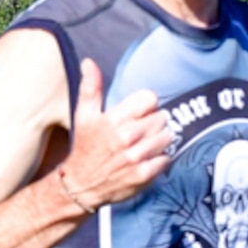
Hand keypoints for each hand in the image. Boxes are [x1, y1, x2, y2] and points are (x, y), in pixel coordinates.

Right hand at [58, 60, 173, 211]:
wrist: (81, 185)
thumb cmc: (85, 147)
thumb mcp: (84, 115)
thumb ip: (90, 88)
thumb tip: (89, 62)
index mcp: (114, 119)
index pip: (150, 98)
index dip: (146, 105)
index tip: (138, 114)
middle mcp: (127, 137)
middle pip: (162, 117)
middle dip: (153, 123)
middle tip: (140, 132)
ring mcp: (137, 157)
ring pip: (167, 137)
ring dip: (159, 141)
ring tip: (144, 146)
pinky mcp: (144, 174)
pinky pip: (167, 158)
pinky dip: (160, 159)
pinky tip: (147, 160)